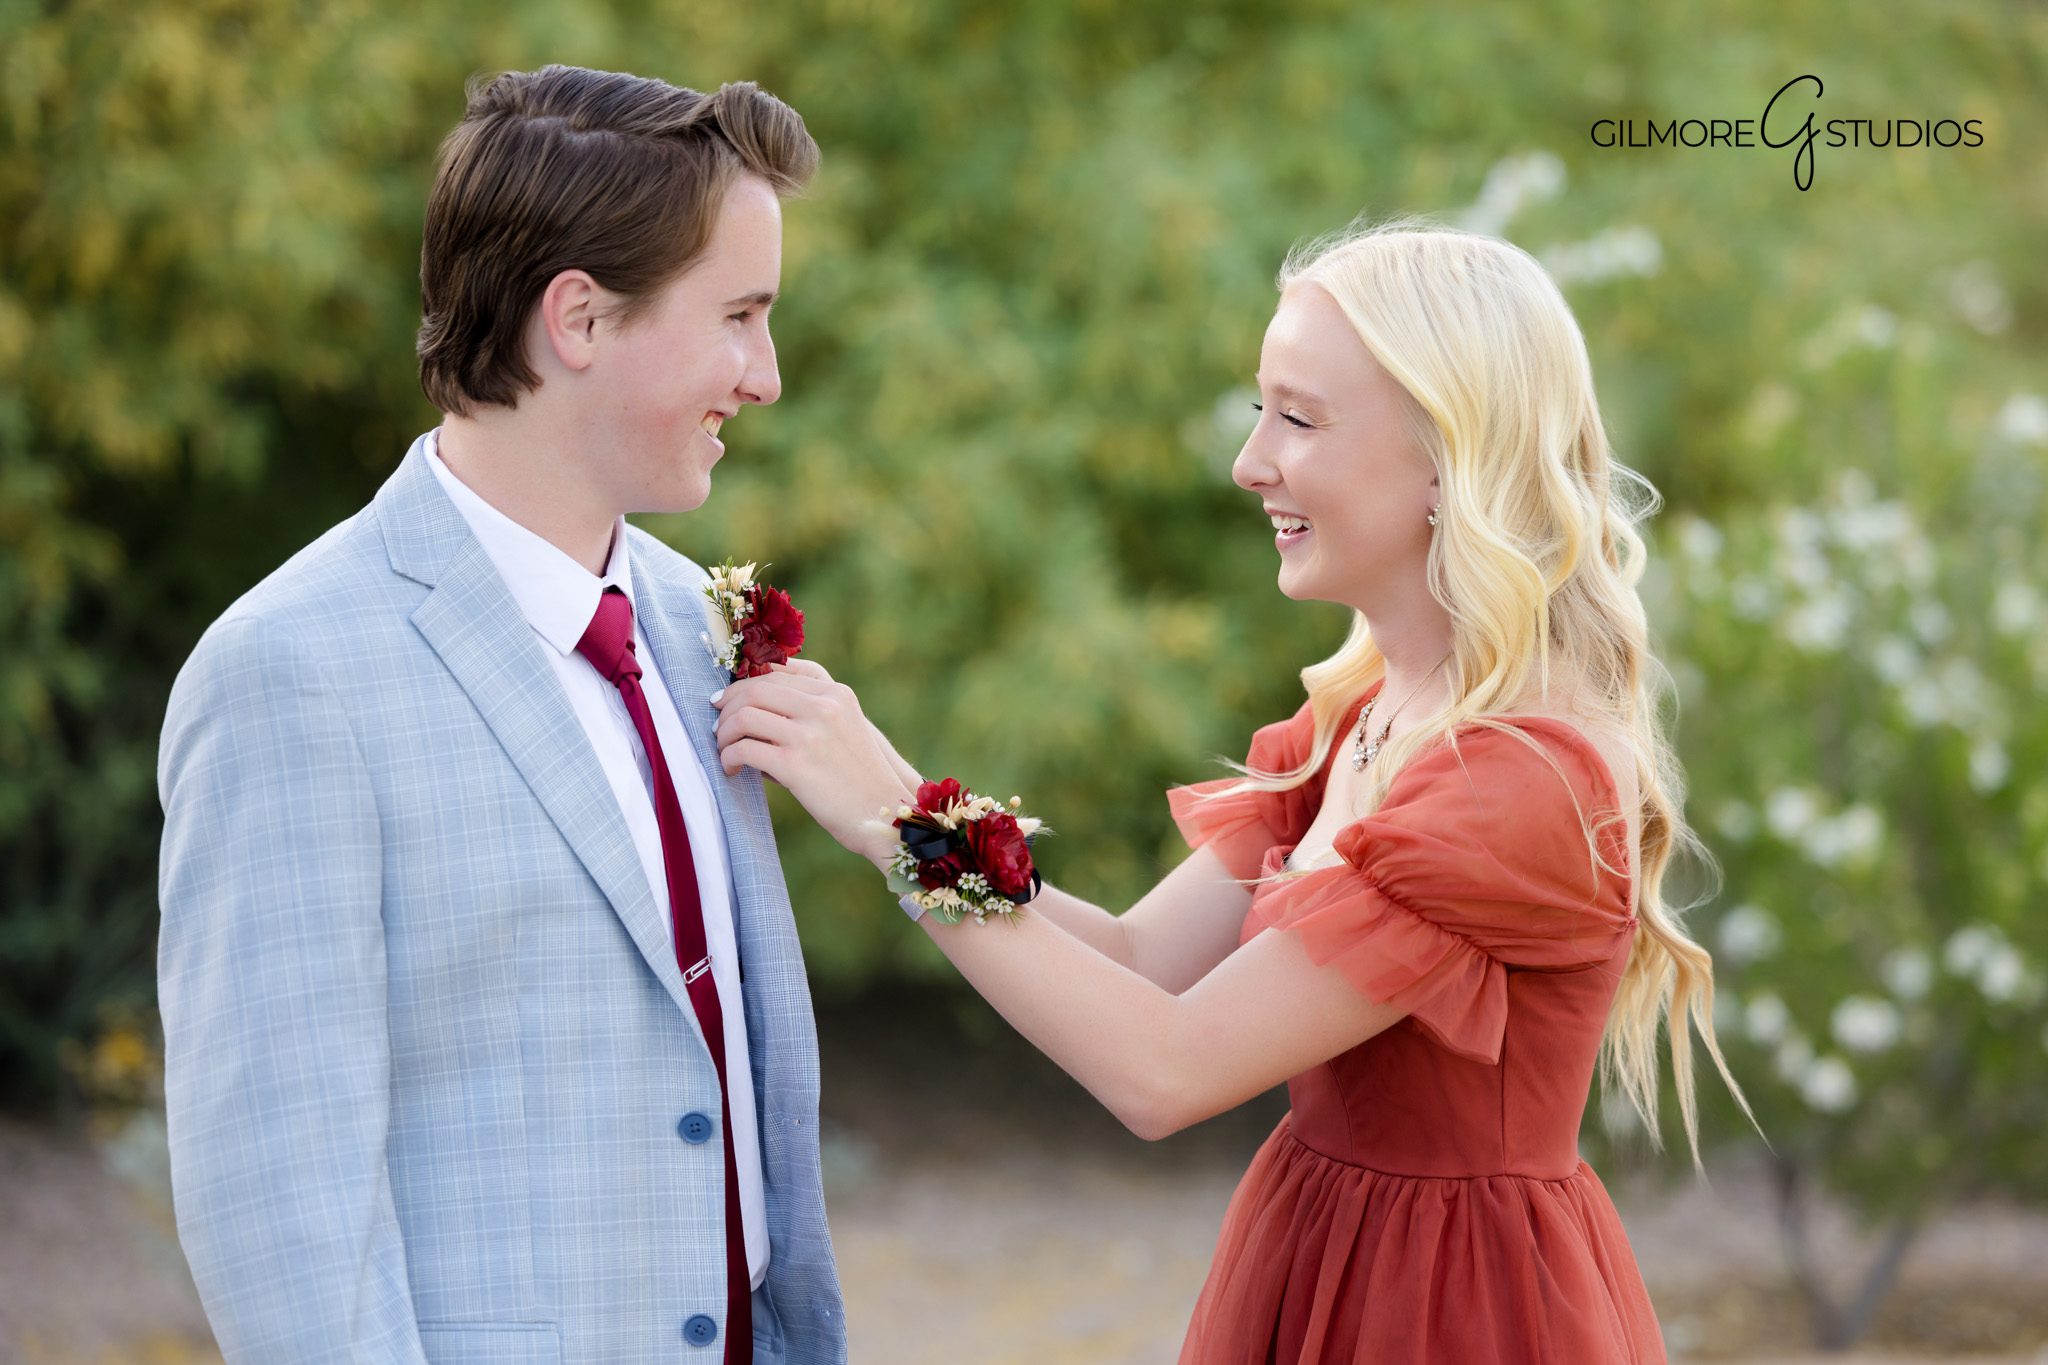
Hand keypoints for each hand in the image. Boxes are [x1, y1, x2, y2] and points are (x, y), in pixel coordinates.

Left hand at [712, 659, 913, 870]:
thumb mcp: (845, 729)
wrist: (882, 815)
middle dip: (728, 706)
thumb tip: (752, 705)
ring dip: (725, 734)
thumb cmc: (858, 777)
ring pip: (744, 716)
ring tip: (724, 750)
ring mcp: (809, 734)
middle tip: (718, 726)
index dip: (743, 685)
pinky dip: (729, 758)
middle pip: (756, 689)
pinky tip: (731, 769)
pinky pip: (744, 749)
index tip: (726, 700)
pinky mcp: (794, 765)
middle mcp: (823, 706)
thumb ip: (810, 710)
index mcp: (836, 694)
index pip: (776, 674)